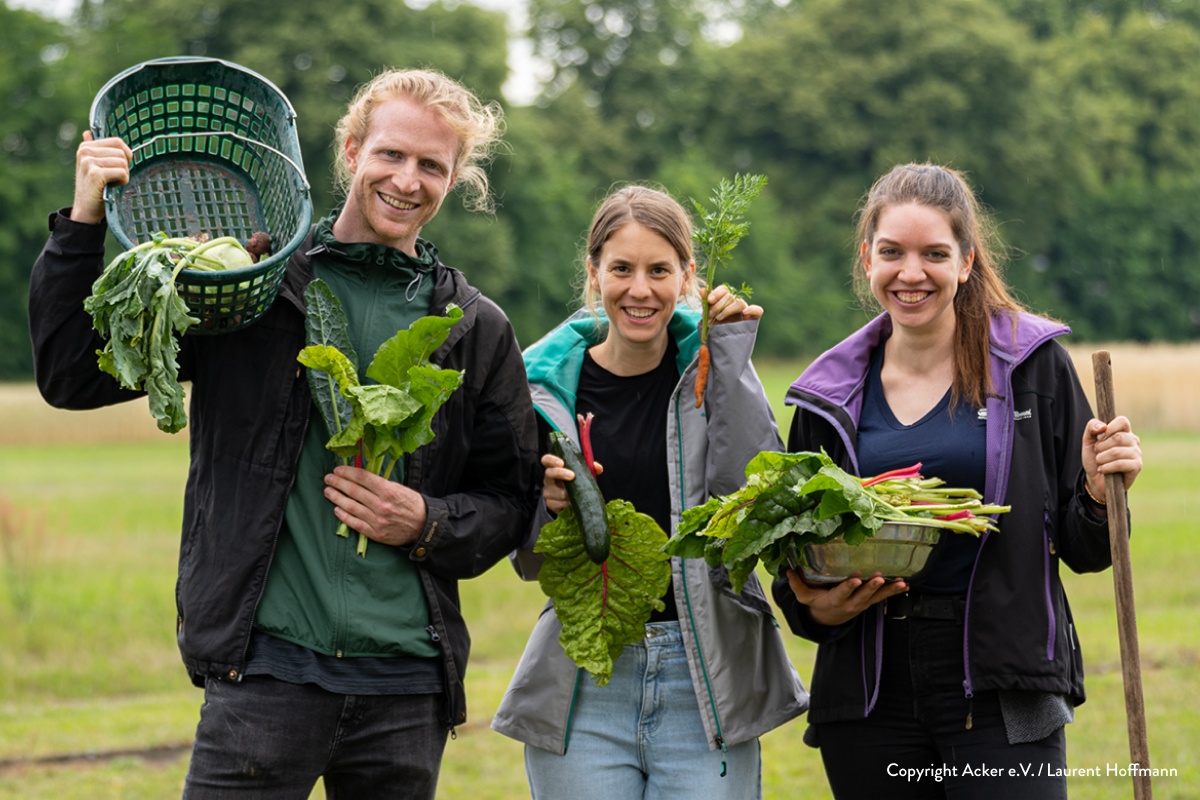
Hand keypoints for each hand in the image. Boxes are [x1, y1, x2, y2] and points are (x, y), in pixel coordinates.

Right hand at [71, 131, 131, 224]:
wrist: (85, 210)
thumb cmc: (94, 188)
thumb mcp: (92, 166)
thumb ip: (93, 150)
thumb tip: (88, 132)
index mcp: (86, 146)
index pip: (117, 141)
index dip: (125, 155)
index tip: (118, 167)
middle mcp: (85, 151)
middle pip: (122, 153)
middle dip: (124, 167)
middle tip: (112, 178)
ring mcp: (89, 162)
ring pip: (123, 163)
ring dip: (123, 176)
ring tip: (110, 183)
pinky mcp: (95, 174)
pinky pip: (122, 173)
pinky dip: (122, 182)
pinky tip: (111, 187)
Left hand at [324, 465, 426, 546]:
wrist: (423, 526)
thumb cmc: (411, 504)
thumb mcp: (400, 488)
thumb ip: (381, 483)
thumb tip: (360, 476)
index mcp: (389, 491)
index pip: (363, 478)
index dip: (348, 472)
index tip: (338, 470)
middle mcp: (381, 505)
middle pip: (354, 491)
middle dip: (338, 483)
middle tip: (328, 478)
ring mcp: (377, 520)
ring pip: (351, 507)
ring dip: (336, 498)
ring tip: (328, 491)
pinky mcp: (375, 533)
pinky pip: (355, 523)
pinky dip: (344, 516)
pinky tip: (336, 509)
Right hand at [541, 451, 602, 514]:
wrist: (566, 501)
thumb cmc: (574, 482)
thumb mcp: (580, 474)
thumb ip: (589, 468)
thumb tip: (598, 468)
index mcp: (554, 468)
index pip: (546, 459)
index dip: (551, 460)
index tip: (561, 462)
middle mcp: (548, 478)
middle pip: (549, 473)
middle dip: (560, 473)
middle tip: (572, 476)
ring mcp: (547, 491)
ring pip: (557, 492)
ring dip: (568, 494)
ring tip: (577, 494)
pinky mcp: (550, 503)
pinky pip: (558, 504)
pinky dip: (567, 504)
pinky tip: (572, 503)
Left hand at [704, 284, 761, 324]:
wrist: (722, 343)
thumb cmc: (715, 327)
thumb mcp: (708, 316)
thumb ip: (706, 304)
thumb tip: (702, 290)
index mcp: (726, 299)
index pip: (724, 290)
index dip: (716, 293)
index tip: (709, 300)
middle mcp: (736, 303)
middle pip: (730, 296)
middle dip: (718, 306)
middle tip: (710, 316)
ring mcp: (745, 310)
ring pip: (739, 303)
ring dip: (727, 310)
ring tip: (719, 318)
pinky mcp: (752, 319)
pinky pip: (758, 311)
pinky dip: (752, 309)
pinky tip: (744, 313)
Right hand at [783, 569, 908, 626]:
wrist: (829, 619)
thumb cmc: (817, 603)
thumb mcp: (804, 597)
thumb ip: (798, 584)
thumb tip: (788, 570)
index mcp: (834, 600)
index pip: (841, 593)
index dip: (848, 587)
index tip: (854, 578)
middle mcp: (850, 603)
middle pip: (862, 596)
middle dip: (871, 587)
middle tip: (879, 578)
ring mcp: (861, 604)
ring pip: (876, 597)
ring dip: (888, 590)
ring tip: (901, 583)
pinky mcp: (869, 603)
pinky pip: (883, 598)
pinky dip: (895, 592)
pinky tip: (906, 585)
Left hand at [1081, 414, 1142, 502]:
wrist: (1096, 479)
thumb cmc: (1094, 458)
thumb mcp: (1088, 440)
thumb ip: (1092, 427)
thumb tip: (1102, 426)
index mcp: (1124, 431)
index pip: (1123, 421)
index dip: (1109, 427)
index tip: (1099, 437)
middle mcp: (1133, 441)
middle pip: (1117, 437)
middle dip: (1100, 446)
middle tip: (1098, 452)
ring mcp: (1137, 453)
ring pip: (1116, 451)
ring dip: (1101, 458)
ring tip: (1100, 462)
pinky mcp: (1137, 466)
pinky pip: (1120, 464)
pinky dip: (1106, 467)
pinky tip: (1103, 470)